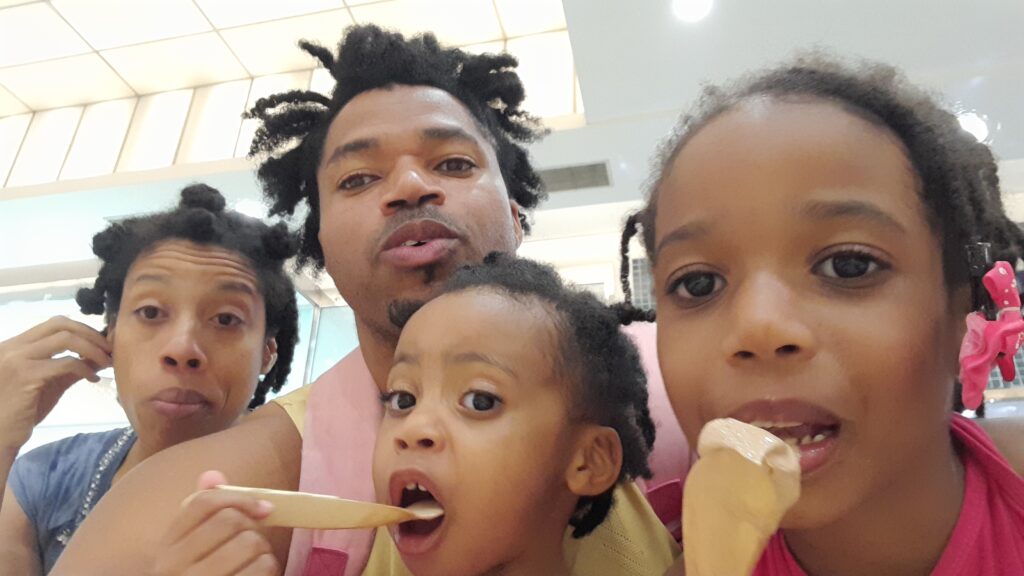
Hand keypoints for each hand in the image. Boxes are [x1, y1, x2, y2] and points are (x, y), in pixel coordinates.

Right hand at [0, 316, 110, 450]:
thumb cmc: (20, 412)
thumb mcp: (48, 383)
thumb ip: (70, 367)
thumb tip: (100, 354)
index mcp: (15, 345)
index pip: (53, 323)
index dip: (83, 329)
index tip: (102, 342)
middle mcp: (12, 347)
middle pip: (60, 324)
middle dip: (91, 334)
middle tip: (110, 349)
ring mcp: (17, 359)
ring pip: (65, 338)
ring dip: (93, 348)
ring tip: (107, 362)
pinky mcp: (25, 376)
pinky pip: (66, 363)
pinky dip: (85, 368)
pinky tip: (93, 379)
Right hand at [153, 471, 279, 575]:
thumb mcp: (190, 552)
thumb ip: (201, 516)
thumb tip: (213, 474)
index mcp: (165, 549)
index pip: (202, 503)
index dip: (240, 498)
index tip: (264, 507)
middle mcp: (173, 568)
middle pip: (231, 522)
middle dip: (254, 529)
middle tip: (255, 544)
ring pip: (251, 545)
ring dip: (265, 553)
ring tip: (255, 565)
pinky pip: (262, 570)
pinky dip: (269, 570)